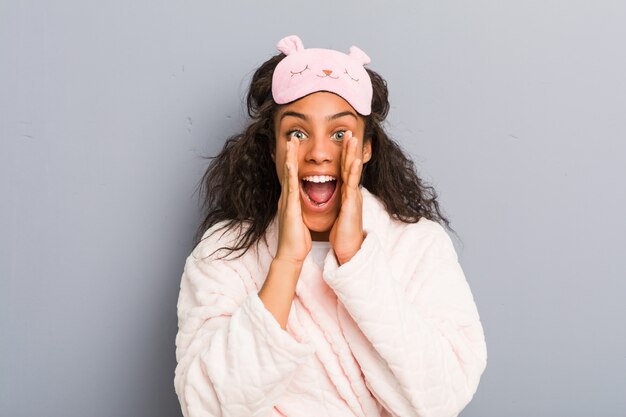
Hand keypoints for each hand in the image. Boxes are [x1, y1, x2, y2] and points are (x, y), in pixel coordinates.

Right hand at [275, 138, 311, 265]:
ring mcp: (286, 202)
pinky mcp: (289, 208)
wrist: (290, 254)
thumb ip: (300, 208)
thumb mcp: (300, 219)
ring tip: (291, 142)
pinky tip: (291, 164)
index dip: (294, 160)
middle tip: (292, 137)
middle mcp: (287, 198)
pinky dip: (290, 176)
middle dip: (290, 154)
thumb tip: (303, 202)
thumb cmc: (296, 239)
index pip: (293, 176)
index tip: (296, 147)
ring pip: (288, 176)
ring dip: (289, 158)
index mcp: (291, 200)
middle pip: (288, 171)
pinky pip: (290, 189)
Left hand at [329, 131, 365, 264]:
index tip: (342, 139)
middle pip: (350, 165)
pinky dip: (353, 171)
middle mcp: (351, 192)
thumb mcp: (338, 211)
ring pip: (353, 171)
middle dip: (350, 148)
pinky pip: (352, 185)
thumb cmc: (342, 232)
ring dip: (353, 154)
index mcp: (346, 193)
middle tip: (350, 131)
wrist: (347, 248)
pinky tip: (354, 160)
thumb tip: (333, 193)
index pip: (344, 169)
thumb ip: (337, 200)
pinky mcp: (352, 204)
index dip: (343, 154)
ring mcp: (353, 196)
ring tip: (353, 138)